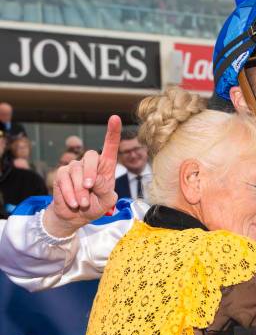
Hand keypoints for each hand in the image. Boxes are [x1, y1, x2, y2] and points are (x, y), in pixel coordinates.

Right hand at [44, 115, 120, 236]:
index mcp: (106, 167)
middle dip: (90, 172)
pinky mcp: (62, 174)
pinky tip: (74, 203)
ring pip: (76, 171)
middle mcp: (90, 164)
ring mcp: (75, 167)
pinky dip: (70, 194)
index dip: (113, 132)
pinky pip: (64, 180)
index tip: (115, 118)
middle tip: (90, 187)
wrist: (75, 216)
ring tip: (83, 203)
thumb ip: (106, 191)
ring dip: (80, 190)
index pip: (110, 147)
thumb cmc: (95, 206)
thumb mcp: (106, 202)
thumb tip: (96, 179)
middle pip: (91, 156)